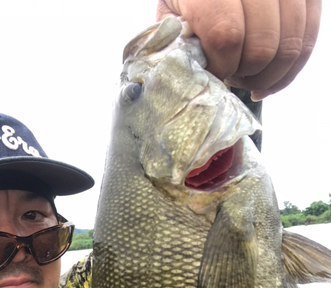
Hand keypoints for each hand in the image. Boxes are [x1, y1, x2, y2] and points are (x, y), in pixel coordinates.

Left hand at [156, 0, 321, 99]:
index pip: (227, 35)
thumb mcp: (172, 13)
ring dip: (269, 76)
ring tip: (248, 77)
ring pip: (289, 46)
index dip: (222, 67)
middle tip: (233, 77)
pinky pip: (309, 38)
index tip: (215, 75)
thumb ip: (179, 41)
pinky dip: (291, 68)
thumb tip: (198, 77)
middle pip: (262, 46)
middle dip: (247, 74)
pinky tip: (270, 80)